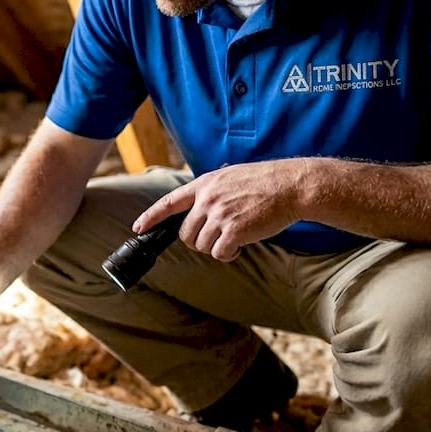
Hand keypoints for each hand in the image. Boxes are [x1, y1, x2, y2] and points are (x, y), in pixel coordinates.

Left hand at [132, 160, 310, 261]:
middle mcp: (207, 199)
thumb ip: (212, 191)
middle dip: (198, 242)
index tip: (138, 228)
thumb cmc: (267, 183)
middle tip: (217, 239)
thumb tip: (200, 211)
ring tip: (235, 238)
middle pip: (185, 234)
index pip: (169, 202)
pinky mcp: (233, 229)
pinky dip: (228, 255)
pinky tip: (240, 247)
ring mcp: (219, 214)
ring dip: (216, 248)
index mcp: (205, 184)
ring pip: (202, 245)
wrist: (292, 185)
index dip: (151, 216)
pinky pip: (219, 253)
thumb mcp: (232, 177)